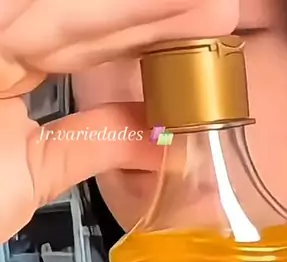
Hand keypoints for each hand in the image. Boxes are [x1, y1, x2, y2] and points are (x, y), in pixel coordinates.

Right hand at [0, 0, 237, 240]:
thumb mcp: (37, 171)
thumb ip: (94, 145)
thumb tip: (161, 144)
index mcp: (9, 72)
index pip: (85, 43)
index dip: (145, 33)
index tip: (203, 30)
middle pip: (80, 17)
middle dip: (151, 12)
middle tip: (216, 7)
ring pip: (61, 12)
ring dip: (134, 9)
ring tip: (203, 6)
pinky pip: (35, 21)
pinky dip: (94, 16)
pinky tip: (148, 8)